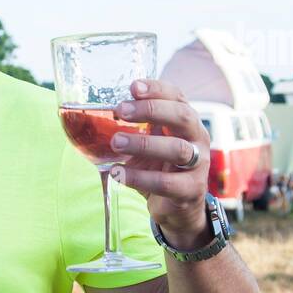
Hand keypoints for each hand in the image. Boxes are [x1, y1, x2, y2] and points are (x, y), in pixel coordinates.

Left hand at [110, 78, 211, 248]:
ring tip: (116, 142)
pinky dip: (140, 177)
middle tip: (120, 110)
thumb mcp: (147, 143)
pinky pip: (166, 183)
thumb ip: (132, 127)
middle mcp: (197, 138)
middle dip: (151, 110)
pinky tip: (118, 173)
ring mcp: (198, 164)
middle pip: (182, 117)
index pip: (177, 97)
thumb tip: (94, 112)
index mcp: (186, 121)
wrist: (176, 206)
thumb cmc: (158, 167)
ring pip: (177, 149)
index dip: (157, 89)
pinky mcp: (190, 190)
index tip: (133, 86)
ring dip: (144, 144)